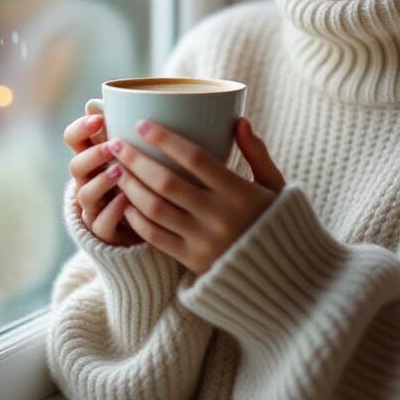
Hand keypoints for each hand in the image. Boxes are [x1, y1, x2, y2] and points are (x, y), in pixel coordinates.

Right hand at [63, 109, 143, 246]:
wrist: (145, 220)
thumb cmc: (138, 174)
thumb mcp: (133, 149)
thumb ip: (125, 127)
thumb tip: (115, 99)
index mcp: (91, 156)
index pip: (72, 138)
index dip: (81, 128)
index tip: (99, 118)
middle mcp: (87, 180)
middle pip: (76, 166)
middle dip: (93, 155)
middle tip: (112, 146)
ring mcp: (94, 206)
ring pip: (85, 194)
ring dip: (101, 181)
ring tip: (119, 172)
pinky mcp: (104, 230)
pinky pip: (102, 223)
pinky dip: (113, 212)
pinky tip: (126, 201)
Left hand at [107, 116, 285, 275]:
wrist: (283, 279)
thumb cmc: (276, 221)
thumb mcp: (275, 186)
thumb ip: (257, 153)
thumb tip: (239, 120)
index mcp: (239, 192)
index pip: (195, 158)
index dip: (165, 139)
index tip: (142, 124)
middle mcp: (219, 217)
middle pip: (166, 183)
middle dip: (135, 160)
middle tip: (115, 143)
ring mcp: (204, 241)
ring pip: (155, 210)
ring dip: (130, 187)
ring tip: (116, 170)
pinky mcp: (193, 262)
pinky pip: (156, 238)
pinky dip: (137, 219)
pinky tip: (126, 202)